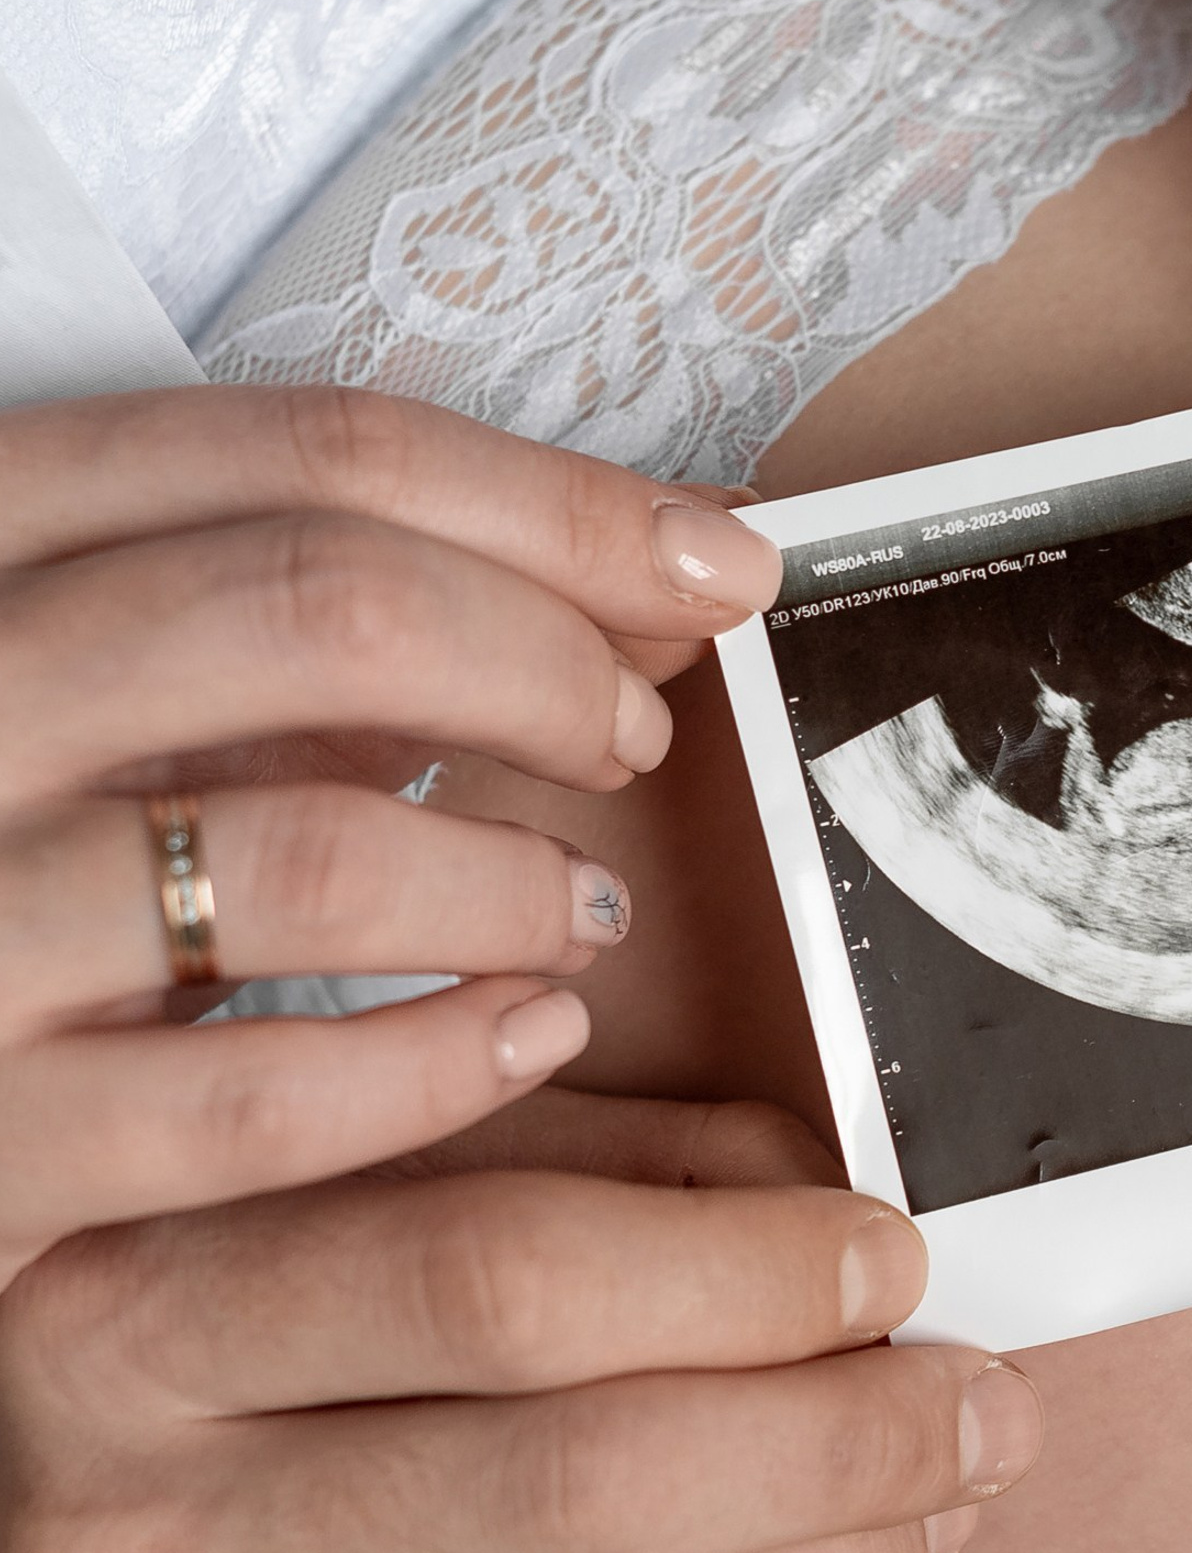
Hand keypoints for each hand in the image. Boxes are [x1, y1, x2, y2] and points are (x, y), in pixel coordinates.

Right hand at [0, 383, 782, 1280]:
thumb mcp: (109, 687)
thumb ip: (306, 628)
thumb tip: (632, 582)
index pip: (309, 455)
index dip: (556, 501)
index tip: (721, 561)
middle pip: (322, 604)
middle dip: (546, 660)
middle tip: (638, 736)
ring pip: (306, 845)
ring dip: (511, 870)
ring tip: (590, 906)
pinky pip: (253, 1097)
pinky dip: (438, 1060)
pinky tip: (528, 1036)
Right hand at [0, 1094, 1044, 1552]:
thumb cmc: (243, 1365)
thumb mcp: (352, 1197)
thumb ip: (582, 1166)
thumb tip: (830, 1214)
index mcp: (141, 1316)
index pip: (511, 1281)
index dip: (755, 1270)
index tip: (890, 1263)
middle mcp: (138, 1547)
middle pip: (596, 1480)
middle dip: (857, 1436)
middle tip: (981, 1401)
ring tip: (940, 1508)